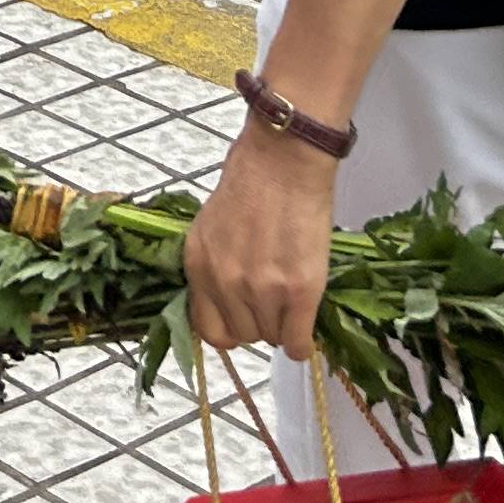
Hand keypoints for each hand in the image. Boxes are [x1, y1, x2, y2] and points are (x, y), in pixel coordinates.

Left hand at [183, 119, 340, 354]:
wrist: (285, 159)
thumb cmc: (252, 180)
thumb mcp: (212, 225)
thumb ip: (215, 264)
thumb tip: (227, 299)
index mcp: (198, 264)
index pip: (207, 328)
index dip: (228, 327)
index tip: (242, 318)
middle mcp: (224, 282)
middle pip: (243, 336)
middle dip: (258, 322)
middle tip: (272, 300)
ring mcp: (261, 289)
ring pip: (271, 338)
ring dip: (283, 325)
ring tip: (291, 299)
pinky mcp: (298, 291)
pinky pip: (297, 342)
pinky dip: (302, 342)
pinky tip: (305, 326)